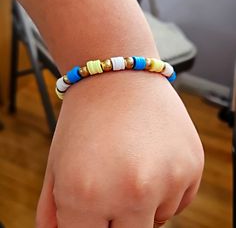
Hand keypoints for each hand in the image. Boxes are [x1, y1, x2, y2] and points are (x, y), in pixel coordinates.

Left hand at [36, 71, 203, 227]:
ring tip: (131, 165)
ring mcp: (168, 179)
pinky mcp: (191, 167)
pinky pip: (177, 201)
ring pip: (155, 222)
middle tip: (111, 197)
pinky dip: (163, 190)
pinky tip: (151, 159)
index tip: (91, 218)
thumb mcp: (57, 165)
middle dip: (117, 224)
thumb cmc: (86, 117)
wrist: (119, 77)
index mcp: (87, 194)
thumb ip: (54, 214)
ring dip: (142, 205)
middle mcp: (132, 191)